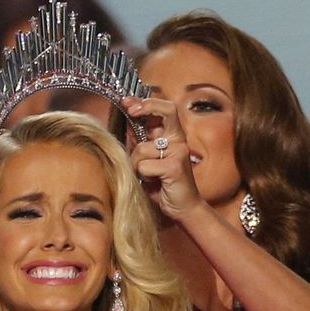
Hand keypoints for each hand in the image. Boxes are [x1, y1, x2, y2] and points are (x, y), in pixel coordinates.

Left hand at [122, 97, 201, 220]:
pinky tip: (153, 182)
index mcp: (173, 137)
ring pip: (141, 148)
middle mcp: (179, 141)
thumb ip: (141, 142)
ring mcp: (179, 152)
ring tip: (146, 176)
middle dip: (144, 107)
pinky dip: (142, 176)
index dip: (146, 102)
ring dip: (136, 164)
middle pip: (166, 111)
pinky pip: (144, 166)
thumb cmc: (164, 184)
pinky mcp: (175, 166)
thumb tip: (127, 125)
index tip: (129, 103)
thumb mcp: (149, 159)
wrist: (182, 208)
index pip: (166, 109)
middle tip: (130, 110)